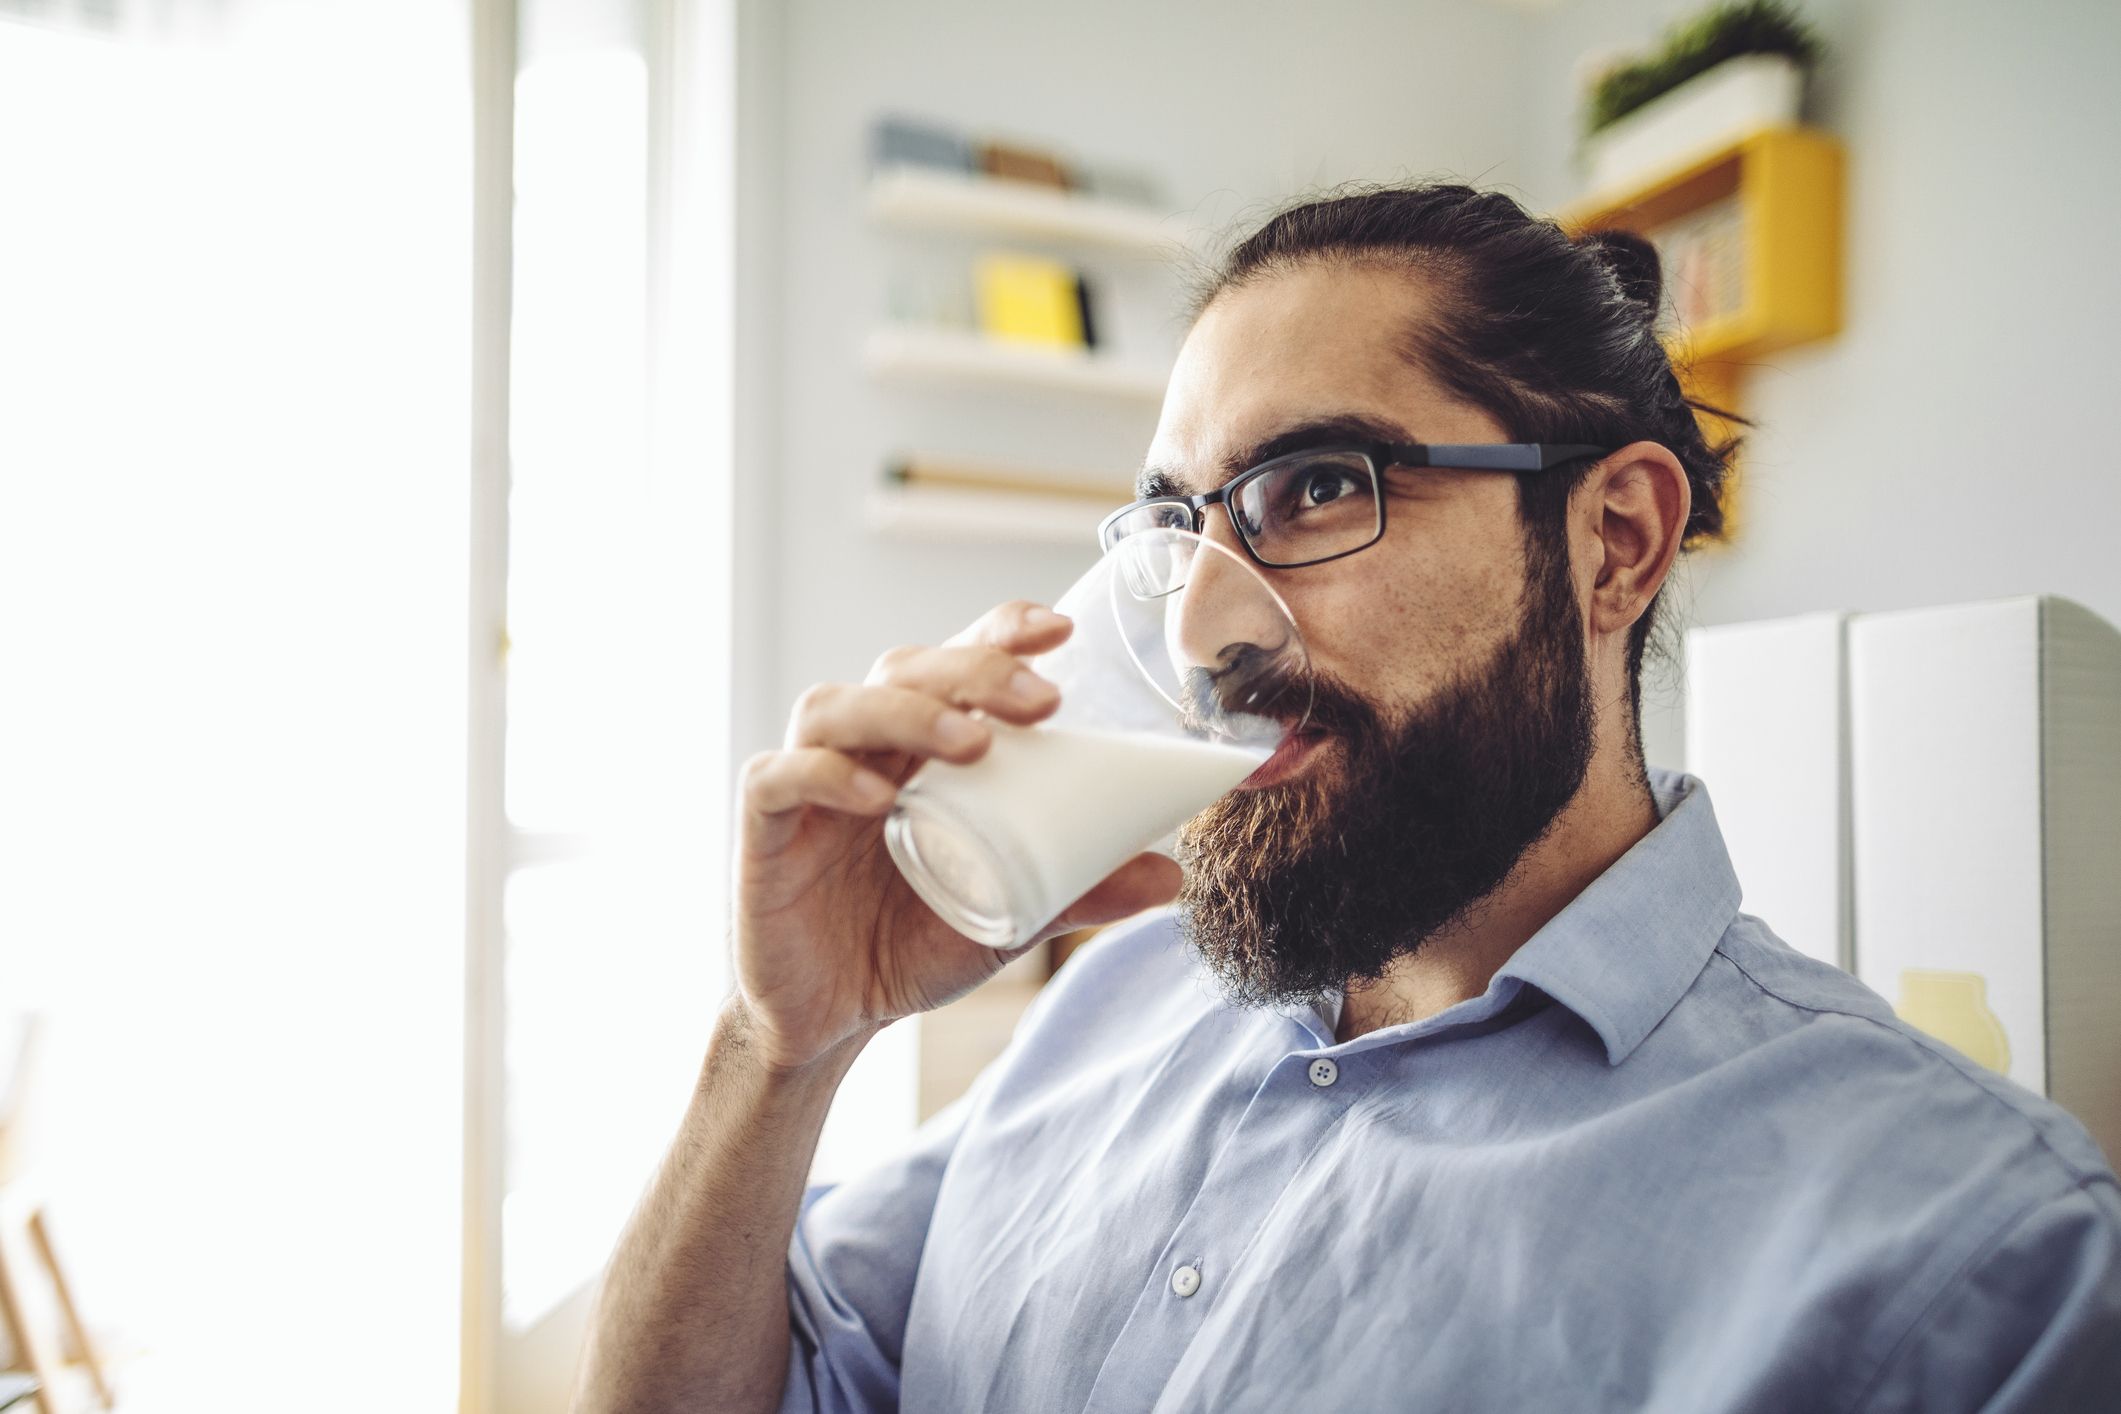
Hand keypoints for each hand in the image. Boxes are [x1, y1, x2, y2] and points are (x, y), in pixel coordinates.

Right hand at [731, 600, 1183, 1072]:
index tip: (1059, 632)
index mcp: (920, 747)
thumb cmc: (909, 943)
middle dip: (974, 669)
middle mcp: (864, 745)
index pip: (956, 661)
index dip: (999, 633)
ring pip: (837, 705)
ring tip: (974, 743)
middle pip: (904, 667)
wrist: (830, 1020)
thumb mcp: (1009, 915)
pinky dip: (829, 774)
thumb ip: (1078, 889)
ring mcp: (807, 779)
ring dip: (908, 710)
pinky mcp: (761, 824)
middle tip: (1042, 703)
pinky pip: (781, 776)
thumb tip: (1171, 877)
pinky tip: (881, 796)